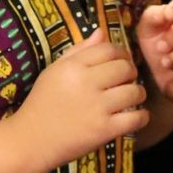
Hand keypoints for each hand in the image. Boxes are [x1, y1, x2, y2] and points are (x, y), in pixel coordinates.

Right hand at [15, 29, 147, 165]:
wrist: (30, 141)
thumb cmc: (41, 104)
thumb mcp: (54, 71)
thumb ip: (79, 51)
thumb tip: (102, 32)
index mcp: (72, 67)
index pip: (108, 49)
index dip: (120, 53)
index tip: (121, 61)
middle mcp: (86, 83)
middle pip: (125, 68)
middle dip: (131, 72)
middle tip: (127, 80)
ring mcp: (97, 107)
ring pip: (134, 92)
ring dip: (138, 94)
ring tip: (132, 98)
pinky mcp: (104, 130)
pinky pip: (136, 118)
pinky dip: (142, 117)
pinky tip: (136, 117)